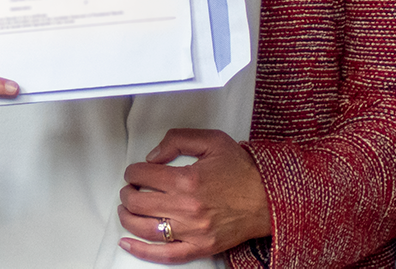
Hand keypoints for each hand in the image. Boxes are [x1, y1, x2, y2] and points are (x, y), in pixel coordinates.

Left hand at [116, 128, 270, 262]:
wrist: (270, 198)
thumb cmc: (243, 171)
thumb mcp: (212, 141)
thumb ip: (178, 140)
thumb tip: (153, 156)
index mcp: (188, 180)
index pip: (143, 175)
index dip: (133, 171)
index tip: (135, 172)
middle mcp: (188, 208)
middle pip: (138, 202)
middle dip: (127, 193)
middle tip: (130, 188)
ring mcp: (193, 231)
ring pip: (145, 228)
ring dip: (128, 218)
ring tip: (126, 210)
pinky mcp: (201, 247)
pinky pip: (165, 255)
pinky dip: (142, 251)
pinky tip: (128, 243)